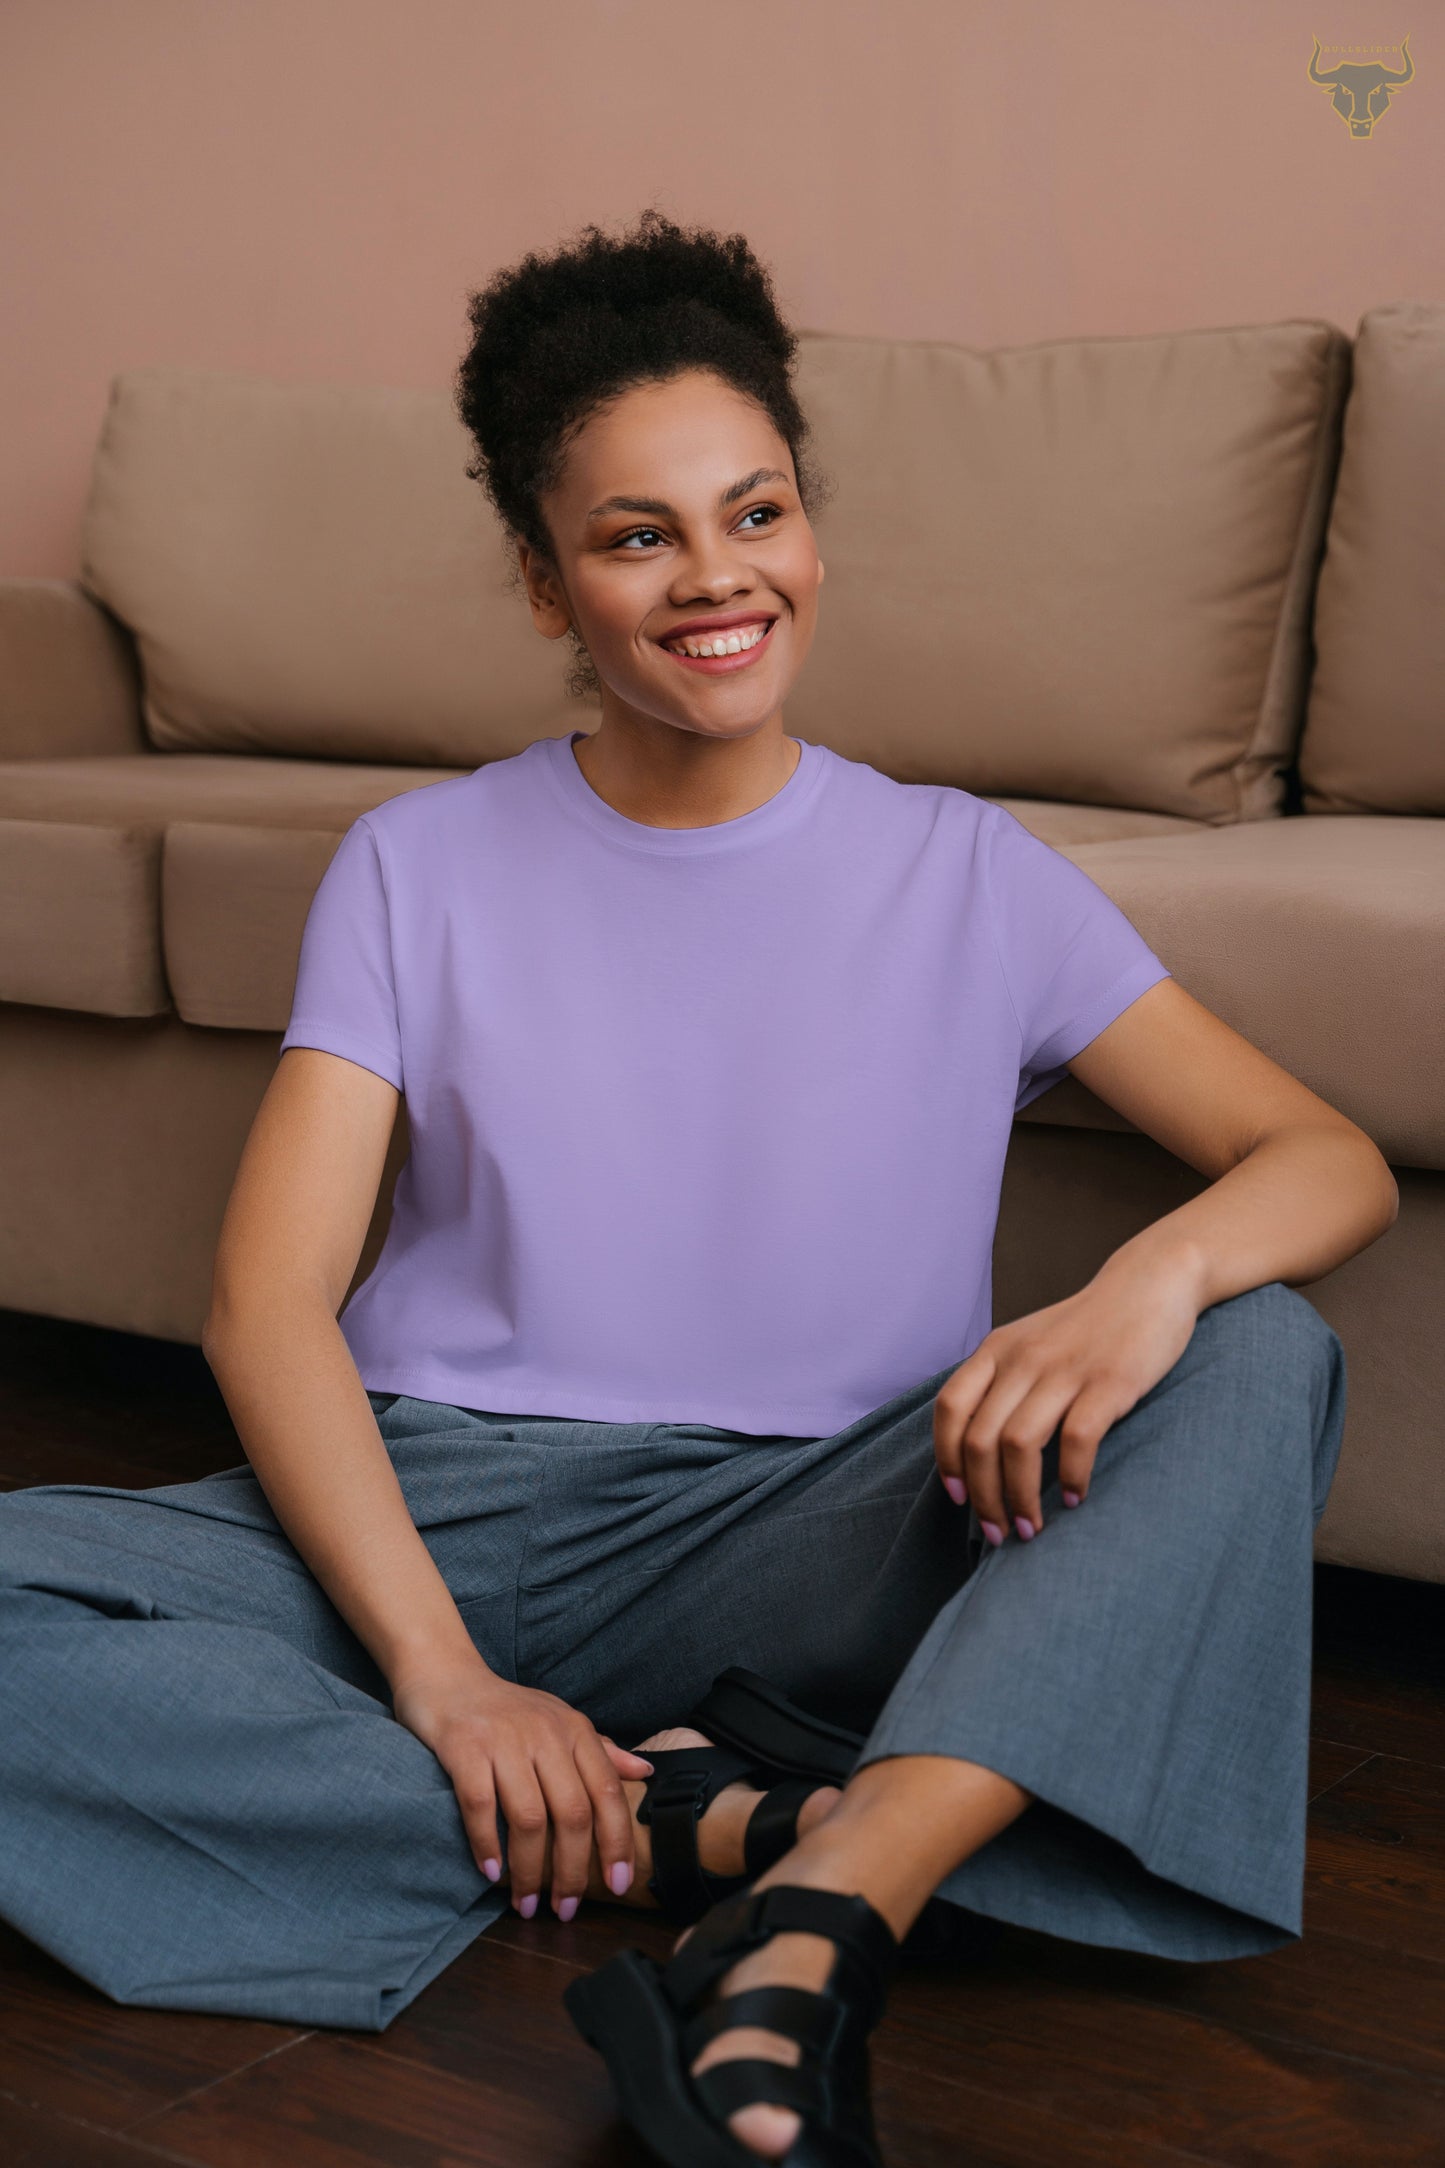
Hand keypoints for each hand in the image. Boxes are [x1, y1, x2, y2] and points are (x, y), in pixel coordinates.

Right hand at [390, 1656, 653, 1918]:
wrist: (445, 1675)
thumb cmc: (506, 1708)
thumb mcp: (559, 1720)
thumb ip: (601, 1749)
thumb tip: (645, 1772)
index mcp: (574, 1730)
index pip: (607, 1792)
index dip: (617, 1842)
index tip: (620, 1884)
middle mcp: (545, 1734)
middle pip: (572, 1813)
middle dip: (572, 1870)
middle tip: (565, 1908)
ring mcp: (503, 1740)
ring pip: (529, 1818)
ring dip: (530, 1871)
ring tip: (527, 1904)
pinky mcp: (464, 1748)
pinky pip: (480, 1806)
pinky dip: (487, 1846)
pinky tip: (491, 1874)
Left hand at [934, 1254, 1202, 1542]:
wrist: (1150, 1283)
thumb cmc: (1087, 1327)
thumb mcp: (1030, 1343)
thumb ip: (1003, 1384)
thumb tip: (979, 1454)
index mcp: (996, 1350)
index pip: (950, 1410)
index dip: (947, 1460)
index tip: (960, 1499)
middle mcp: (1022, 1359)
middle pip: (980, 1440)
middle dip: (983, 1498)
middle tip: (999, 1533)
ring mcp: (1065, 1370)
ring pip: (1019, 1445)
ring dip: (1019, 1498)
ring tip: (1031, 1528)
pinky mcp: (1109, 1382)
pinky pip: (1076, 1441)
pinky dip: (1070, 1477)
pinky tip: (1074, 1497)